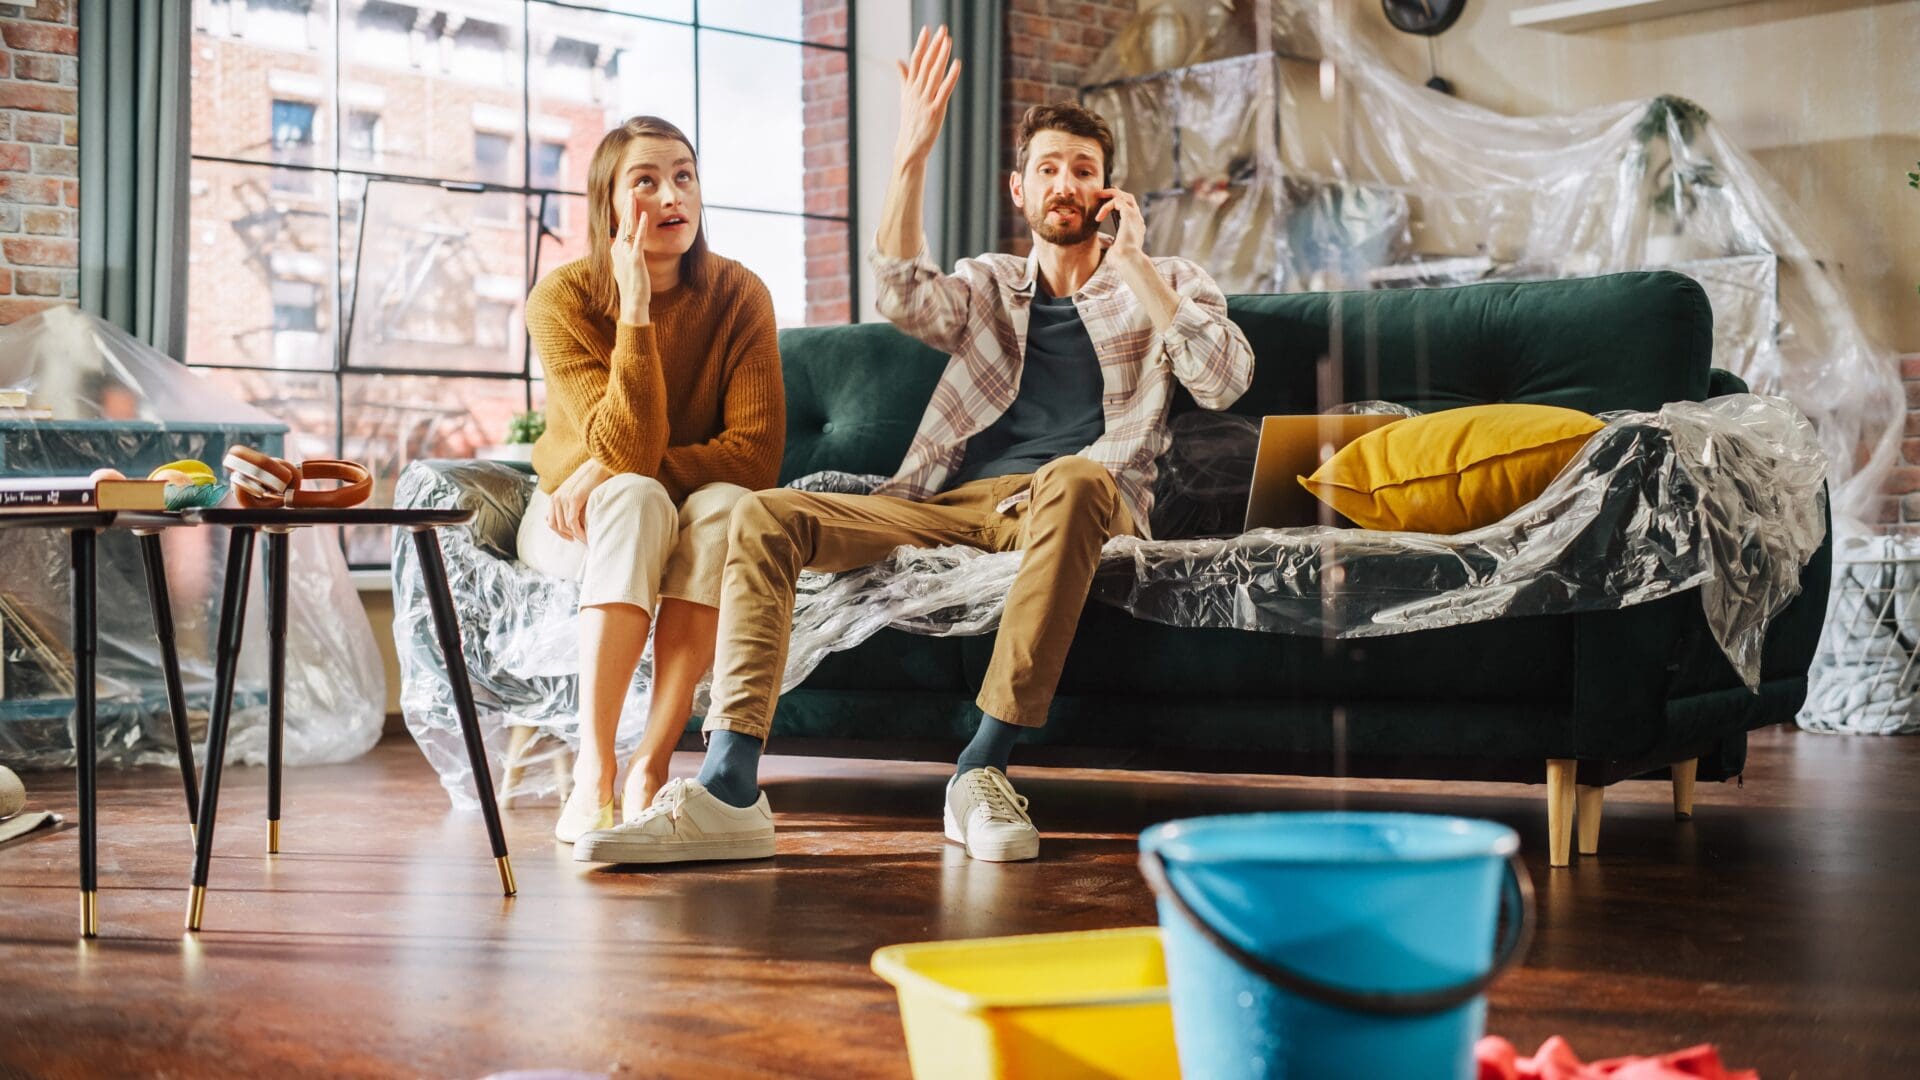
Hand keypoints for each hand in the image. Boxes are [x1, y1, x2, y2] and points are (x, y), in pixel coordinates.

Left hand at [548, 457, 612, 542]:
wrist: (598, 467)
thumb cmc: (591, 480)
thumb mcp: (575, 492)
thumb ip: (569, 504)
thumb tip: (569, 520)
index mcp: (555, 497)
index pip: (550, 521)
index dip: (559, 532)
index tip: (571, 538)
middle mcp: (556, 498)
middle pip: (556, 525)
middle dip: (567, 536)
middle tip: (580, 540)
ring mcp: (563, 499)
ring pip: (565, 526)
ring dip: (576, 535)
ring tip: (586, 540)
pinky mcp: (573, 500)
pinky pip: (572, 522)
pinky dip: (579, 532)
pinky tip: (587, 536)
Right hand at [612, 187, 650, 324]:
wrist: (632, 301)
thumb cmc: (630, 286)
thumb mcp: (621, 266)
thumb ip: (618, 253)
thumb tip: (613, 243)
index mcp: (616, 249)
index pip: (621, 226)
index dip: (625, 212)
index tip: (629, 199)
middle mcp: (619, 248)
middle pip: (623, 222)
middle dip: (627, 205)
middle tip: (630, 189)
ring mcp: (626, 253)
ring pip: (629, 226)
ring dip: (632, 210)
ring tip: (634, 195)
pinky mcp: (636, 259)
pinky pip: (639, 239)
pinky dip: (641, 227)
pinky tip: (644, 215)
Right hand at [893, 25, 961, 166]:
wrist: (909, 147)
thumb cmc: (910, 122)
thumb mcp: (906, 97)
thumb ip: (904, 77)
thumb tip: (898, 61)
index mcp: (910, 87)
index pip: (916, 60)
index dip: (922, 44)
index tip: (927, 29)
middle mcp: (916, 91)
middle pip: (926, 63)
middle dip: (934, 45)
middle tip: (942, 29)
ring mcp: (925, 101)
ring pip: (934, 74)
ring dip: (941, 56)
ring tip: (948, 40)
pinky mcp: (935, 111)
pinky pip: (944, 90)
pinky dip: (950, 76)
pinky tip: (957, 64)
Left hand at [1095, 188, 1147, 265]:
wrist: (1128, 261)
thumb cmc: (1121, 261)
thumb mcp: (1114, 250)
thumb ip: (1110, 243)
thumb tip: (1101, 242)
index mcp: (1136, 229)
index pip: (1129, 211)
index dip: (1117, 205)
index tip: (1104, 207)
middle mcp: (1137, 221)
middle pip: (1129, 199)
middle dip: (1115, 194)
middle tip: (1101, 194)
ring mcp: (1135, 217)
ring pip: (1125, 196)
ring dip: (1111, 193)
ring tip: (1098, 195)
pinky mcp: (1129, 214)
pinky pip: (1117, 201)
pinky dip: (1106, 206)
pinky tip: (1099, 217)